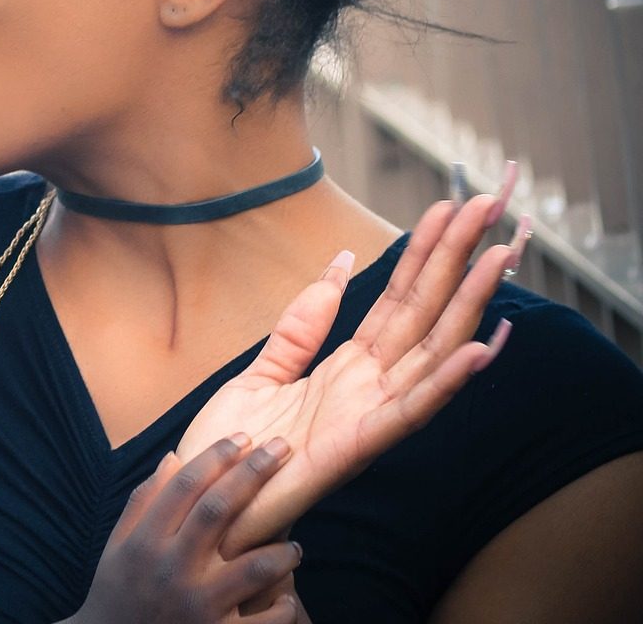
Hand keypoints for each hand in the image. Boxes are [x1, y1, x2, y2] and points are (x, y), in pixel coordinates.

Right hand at [68, 435, 305, 623]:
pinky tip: (287, 597)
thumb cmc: (119, 593)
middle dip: (254, 475)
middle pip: (219, 510)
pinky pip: (265, 620)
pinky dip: (282, 607)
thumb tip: (173, 457)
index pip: (183, 487)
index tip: (242, 438)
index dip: (215, 457)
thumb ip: (144, 502)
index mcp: (145, 543)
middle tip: (283, 449)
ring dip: (281, 551)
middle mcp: (170, 569)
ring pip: (253, 567)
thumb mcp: (118, 547)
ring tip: (293, 546)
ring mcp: (196, 606)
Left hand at [178, 188, 525, 554]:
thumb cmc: (234, 446)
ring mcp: (369, 416)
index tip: (450, 207)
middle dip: (455, 260)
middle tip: (487, 206)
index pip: (398, 299)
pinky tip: (480, 350)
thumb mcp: (262, 371)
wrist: (206, 499)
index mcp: (348, 367)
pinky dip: (445, 382)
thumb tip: (341, 264)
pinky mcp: (359, 446)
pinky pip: (409, 410)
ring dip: (467, 307)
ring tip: (499, 260)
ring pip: (430, 352)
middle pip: (423, 313)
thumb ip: (301, 324)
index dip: (424, 253)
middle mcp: (369, 388)